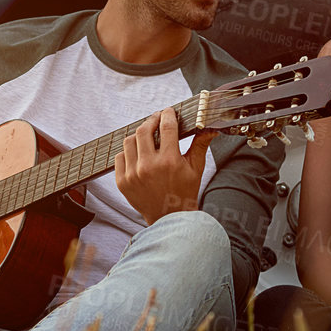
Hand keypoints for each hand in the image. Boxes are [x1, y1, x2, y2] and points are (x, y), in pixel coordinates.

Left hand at [114, 109, 213, 224]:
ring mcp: (133, 174)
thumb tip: (211, 127)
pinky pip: (120, 157)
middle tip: (157, 119)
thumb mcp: (196, 168)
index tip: (168, 111)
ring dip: (138, 135)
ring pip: (129, 141)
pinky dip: (128, 152)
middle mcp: (149, 166)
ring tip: (147, 136)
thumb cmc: (185, 192)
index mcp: (169, 161)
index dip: (167, 115)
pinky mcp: (122, 182)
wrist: (170, 218)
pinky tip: (138, 153)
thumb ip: (200, 145)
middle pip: (144, 130)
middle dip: (151, 120)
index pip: (166, 127)